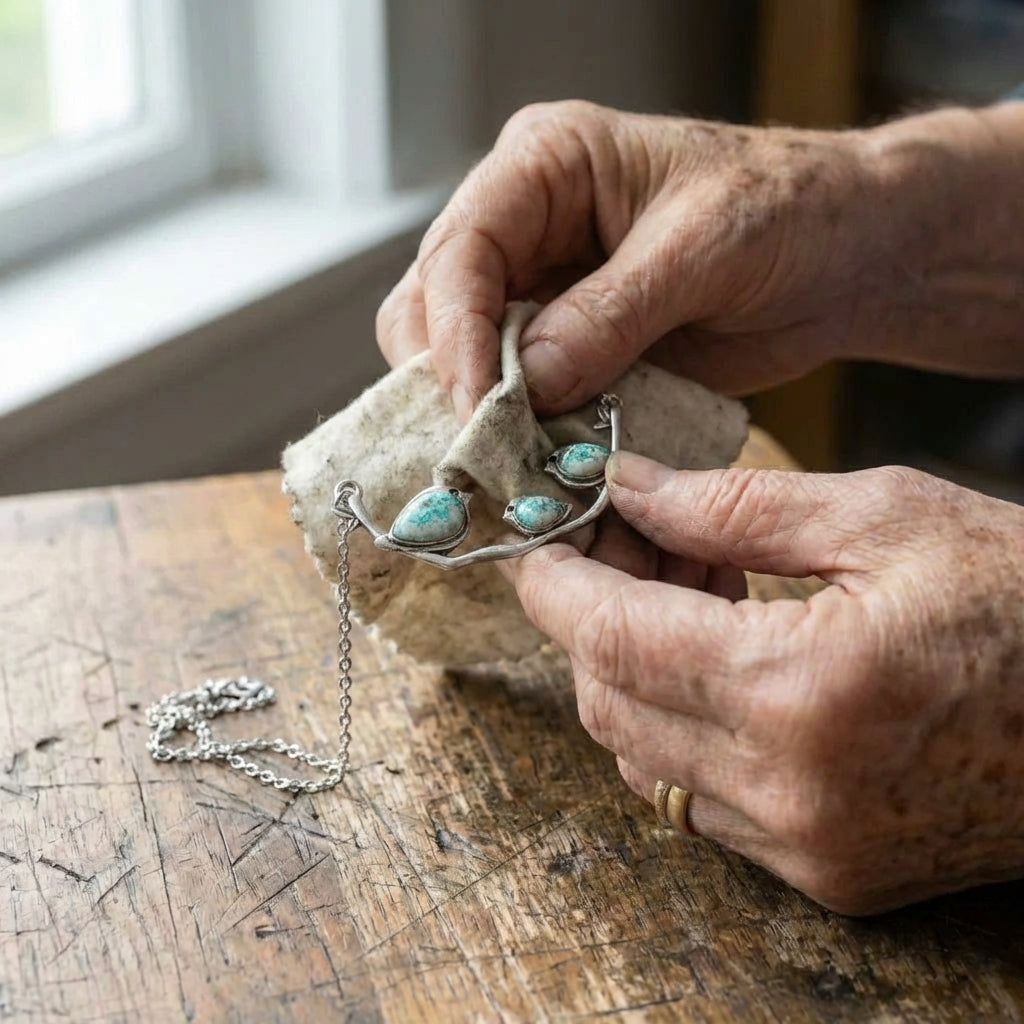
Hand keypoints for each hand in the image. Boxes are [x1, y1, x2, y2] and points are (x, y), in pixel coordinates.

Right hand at [377, 100, 1023, 420]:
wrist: (845, 256)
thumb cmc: (789, 211)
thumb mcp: (703, 248)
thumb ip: (610, 314)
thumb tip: (527, 383)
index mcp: (547, 166)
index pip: (461, 249)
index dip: (454, 332)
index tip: (474, 406)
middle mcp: (526, 227)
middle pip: (434, 308)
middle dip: (450, 382)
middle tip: (482, 453)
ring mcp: (541, 292)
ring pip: (462, 362)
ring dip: (481, 419)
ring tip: (509, 471)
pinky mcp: (566, 351)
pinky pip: (517, 399)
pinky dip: (522, 439)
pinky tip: (539, 470)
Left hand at [501, 451, 1023, 913]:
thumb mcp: (884, 516)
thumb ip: (733, 506)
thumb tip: (629, 487)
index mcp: (802, 692)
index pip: (612, 641)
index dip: (555, 586)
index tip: (539, 543)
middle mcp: (791, 793)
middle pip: (609, 703)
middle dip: (590, 620)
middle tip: (625, 546)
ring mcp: (807, 847)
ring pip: (641, 758)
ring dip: (630, 671)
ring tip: (684, 592)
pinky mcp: (827, 873)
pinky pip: (696, 799)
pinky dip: (677, 726)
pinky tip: (717, 660)